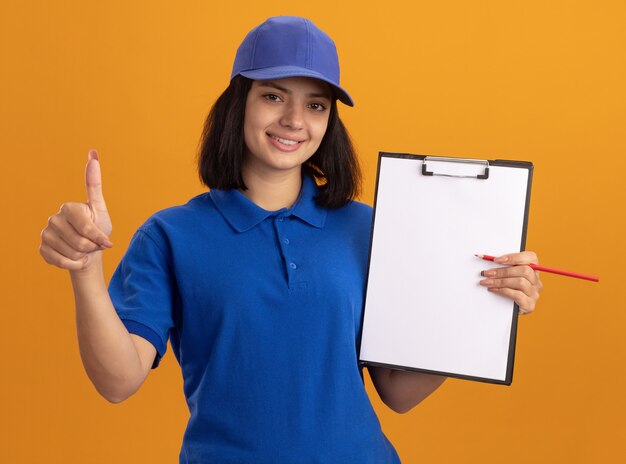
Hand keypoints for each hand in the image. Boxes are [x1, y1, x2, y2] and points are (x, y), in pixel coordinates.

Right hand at [39, 149, 112, 270]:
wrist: (88, 252)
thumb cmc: (97, 229)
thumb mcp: (100, 209)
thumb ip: (95, 185)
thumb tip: (93, 153)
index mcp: (69, 207)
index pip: (88, 228)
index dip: (99, 238)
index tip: (106, 241)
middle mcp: (54, 218)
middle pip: (80, 243)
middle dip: (93, 248)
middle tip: (93, 245)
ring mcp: (46, 234)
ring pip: (72, 254)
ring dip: (84, 257)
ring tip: (84, 251)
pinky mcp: (42, 249)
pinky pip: (62, 262)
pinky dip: (74, 265)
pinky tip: (76, 259)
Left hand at [479, 251, 542, 314]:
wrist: (508, 311)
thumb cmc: (506, 289)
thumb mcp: (507, 276)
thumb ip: (504, 267)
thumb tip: (488, 259)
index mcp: (533, 270)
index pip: (530, 258)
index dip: (514, 257)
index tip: (496, 260)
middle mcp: (536, 281)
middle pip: (524, 270)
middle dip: (503, 271)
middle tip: (487, 273)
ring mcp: (534, 293)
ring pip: (521, 282)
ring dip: (500, 281)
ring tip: (487, 282)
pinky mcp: (529, 305)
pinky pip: (518, 295)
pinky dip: (503, 291)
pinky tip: (493, 289)